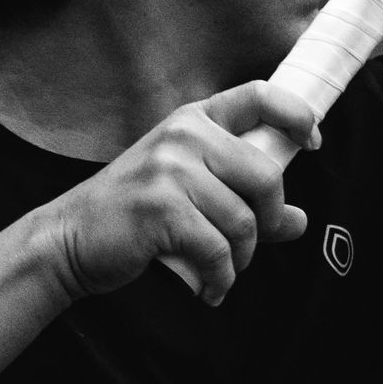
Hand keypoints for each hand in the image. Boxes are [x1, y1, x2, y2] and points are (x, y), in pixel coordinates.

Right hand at [41, 81, 316, 307]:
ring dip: (241, 259)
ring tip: (221, 271)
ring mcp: (169, 169)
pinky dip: (221, 279)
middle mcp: (183, 135)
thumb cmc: (134, 214)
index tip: (312, 141)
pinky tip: (210, 287)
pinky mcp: (160, 208)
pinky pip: (218, 250)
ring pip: (243, 221)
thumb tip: (298, 221)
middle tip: (252, 244)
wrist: (70, 237)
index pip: (258, 95)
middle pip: (265, 175)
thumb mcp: (188, 190)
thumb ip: (244, 199)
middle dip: (269, 219)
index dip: (295, 115)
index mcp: (193, 119)